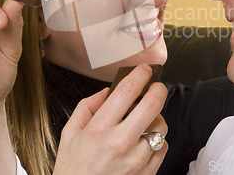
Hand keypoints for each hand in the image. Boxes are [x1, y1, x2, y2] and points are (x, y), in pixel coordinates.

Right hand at [54, 64, 168, 174]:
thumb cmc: (73, 169)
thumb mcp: (69, 134)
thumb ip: (87, 107)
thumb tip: (107, 90)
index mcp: (99, 129)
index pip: (127, 91)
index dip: (140, 74)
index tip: (144, 70)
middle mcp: (120, 143)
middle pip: (153, 104)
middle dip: (158, 88)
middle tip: (155, 86)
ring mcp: (136, 159)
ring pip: (161, 125)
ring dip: (155, 117)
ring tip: (143, 121)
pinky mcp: (147, 173)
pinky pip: (163, 146)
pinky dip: (157, 140)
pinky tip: (143, 142)